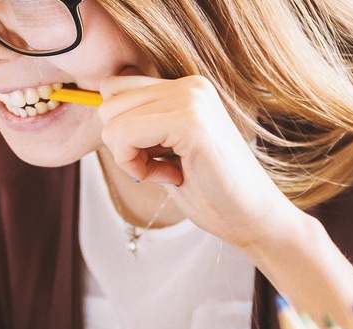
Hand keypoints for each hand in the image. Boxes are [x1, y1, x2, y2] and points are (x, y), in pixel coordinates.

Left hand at [97, 73, 303, 251]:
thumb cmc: (211, 191)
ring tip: (167, 171)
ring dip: (129, 156)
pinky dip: (134, 165)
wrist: (253, 219)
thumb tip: (99, 108)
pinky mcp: (191, 123)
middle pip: (108, 101)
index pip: (116, 88)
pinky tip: (168, 177)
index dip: (122, 129)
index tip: (153, 156)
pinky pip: (125, 135)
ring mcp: (192, 100)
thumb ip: (142, 124)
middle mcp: (190, 85)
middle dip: (122, 143)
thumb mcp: (168, 148)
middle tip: (159, 167)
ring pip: (112, 120)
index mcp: (187, 87)